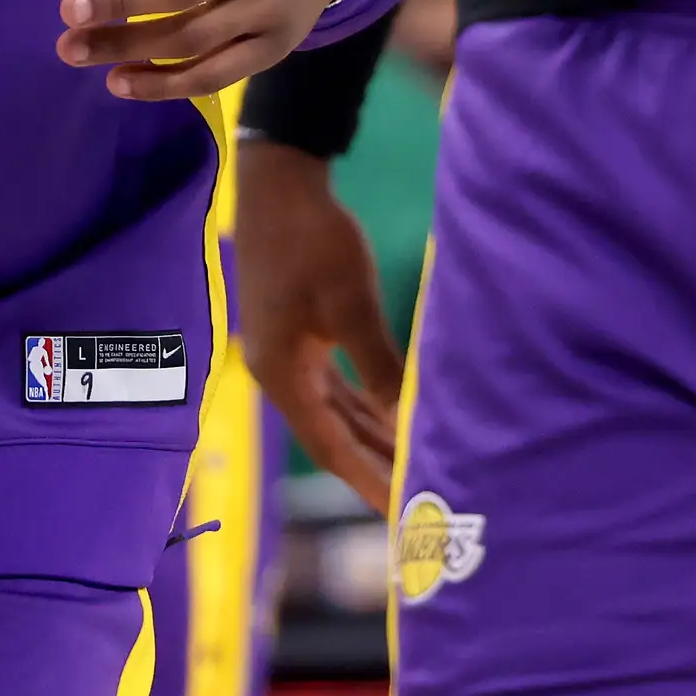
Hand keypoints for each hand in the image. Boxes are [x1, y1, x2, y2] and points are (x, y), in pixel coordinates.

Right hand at [232, 138, 404, 511]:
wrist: (279, 184)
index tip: (399, 511)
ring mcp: (287, 353)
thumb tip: (404, 417)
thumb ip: (377, 363)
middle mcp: (280, 373)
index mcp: (283, 374)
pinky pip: (334, 385)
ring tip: (411, 466)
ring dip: (370, 437)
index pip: (330, 446)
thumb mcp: (349, 302)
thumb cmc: (313, 241)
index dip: (366, 480)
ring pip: (335, 411)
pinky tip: (389, 415)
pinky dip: (362, 404)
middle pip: (332, 435)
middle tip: (417, 500)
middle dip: (372, 466)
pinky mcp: (297, 333)